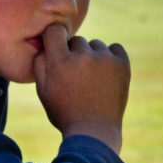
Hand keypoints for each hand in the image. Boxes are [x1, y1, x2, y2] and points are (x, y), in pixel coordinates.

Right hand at [32, 23, 129, 154]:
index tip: (57, 49)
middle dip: (73, 53)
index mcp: (60, 62)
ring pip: (95, 44)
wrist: (94, 131)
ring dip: (92, 56)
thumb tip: (45, 44)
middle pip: (76, 40)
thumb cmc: (64, 112)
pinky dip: (110, 56)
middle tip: (75, 74)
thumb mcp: (43, 91)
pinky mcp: (122, 64)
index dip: (54, 39)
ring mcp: (104, 59)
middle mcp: (82, 56)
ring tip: (91, 78)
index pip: (55, 30)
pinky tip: (105, 72)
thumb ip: (40, 64)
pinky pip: (114, 48)